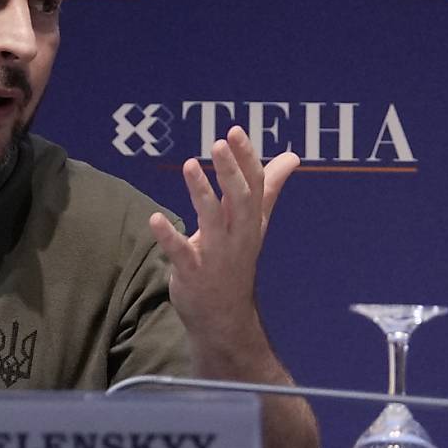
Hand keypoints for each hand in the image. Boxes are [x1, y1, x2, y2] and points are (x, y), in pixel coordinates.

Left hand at [148, 126, 298, 342]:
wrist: (225, 316)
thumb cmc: (236, 261)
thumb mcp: (253, 224)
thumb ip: (268, 188)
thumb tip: (292, 157)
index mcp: (250, 221)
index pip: (254, 185)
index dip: (245, 158)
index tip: (234, 130)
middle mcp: (237, 235)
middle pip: (239, 199)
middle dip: (231, 171)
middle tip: (219, 143)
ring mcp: (216, 255)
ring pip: (211, 220)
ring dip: (201, 192)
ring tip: (189, 164)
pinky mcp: (193, 273)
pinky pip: (181, 253)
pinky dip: (169, 236)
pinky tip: (155, 219)